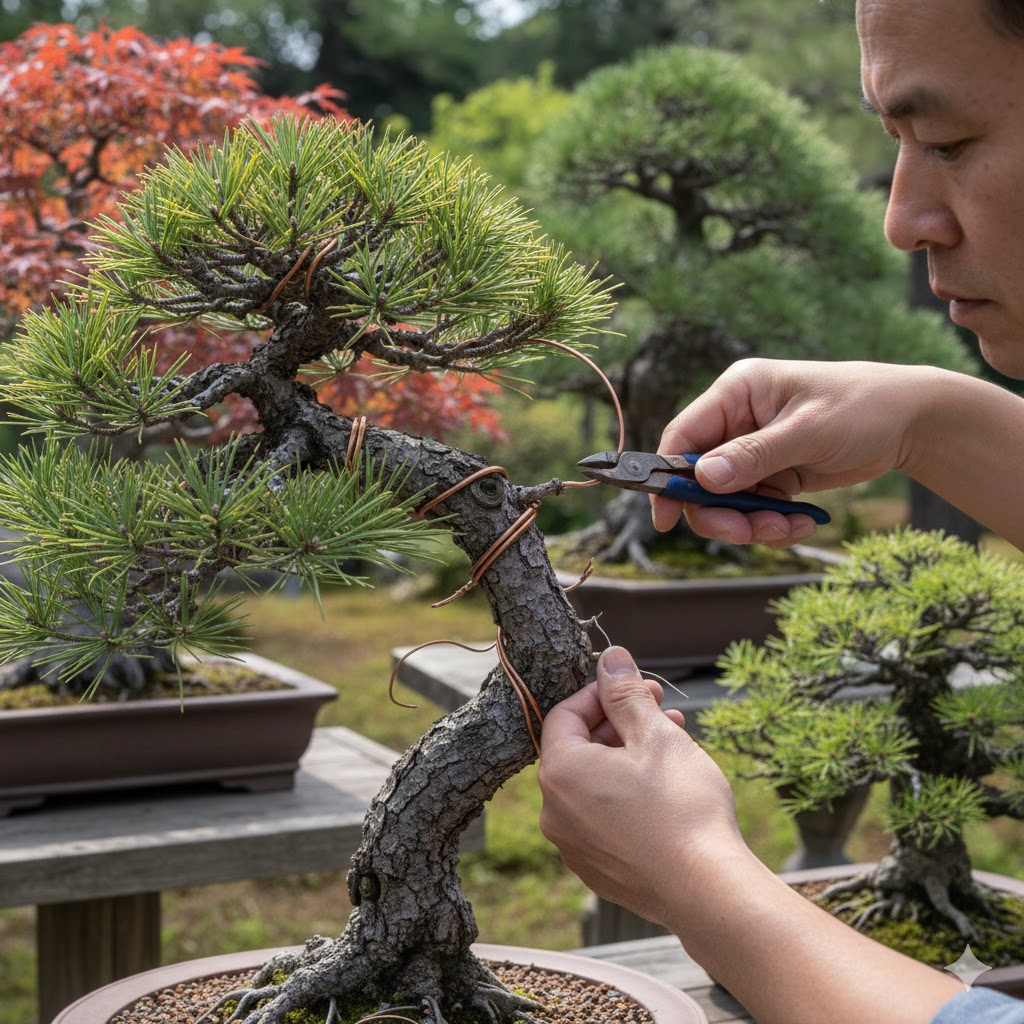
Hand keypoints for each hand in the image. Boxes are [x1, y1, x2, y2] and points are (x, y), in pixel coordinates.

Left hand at [537, 646, 740, 925]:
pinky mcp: (597, 870)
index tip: (638, 687)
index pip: (566, 714)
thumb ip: (625, 693)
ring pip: (595, 784)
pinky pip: (603, 818)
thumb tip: (610, 657)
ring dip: (629, 757)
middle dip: (621, 724)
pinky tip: (666, 788)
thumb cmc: (681, 807)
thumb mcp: (655, 735)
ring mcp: (574, 847)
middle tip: (664, 711)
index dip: (602, 693)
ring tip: (675, 744)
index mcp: (560, 774)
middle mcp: (554, 813)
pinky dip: (626, 795)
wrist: (709, 891)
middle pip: (580, 749)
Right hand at [652, 358, 922, 545]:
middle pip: (700, 478)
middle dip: (721, 512)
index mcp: (737, 393)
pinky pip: (755, 508)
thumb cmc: (864, 407)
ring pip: (727, 500)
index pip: (683, 436)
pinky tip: (800, 523)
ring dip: (751, 522)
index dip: (668, 478)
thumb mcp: (808, 431)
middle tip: (748, 533)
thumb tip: (704, 478)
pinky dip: (772, 523)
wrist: (913, 422)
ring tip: (787, 527)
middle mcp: (738, 420)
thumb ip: (755, 456)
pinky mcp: (773, 473)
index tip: (666, 519)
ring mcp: (754, 449)